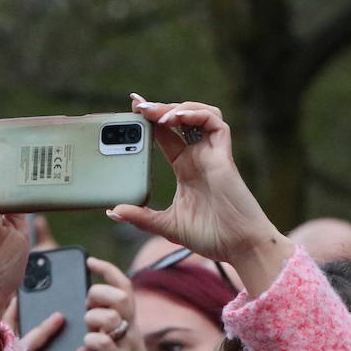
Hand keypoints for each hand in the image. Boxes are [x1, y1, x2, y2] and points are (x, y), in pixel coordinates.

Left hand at [81, 258, 165, 350]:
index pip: (123, 286)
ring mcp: (124, 347)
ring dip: (93, 316)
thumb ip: (105, 320)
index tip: (90, 261)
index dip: (108, 270)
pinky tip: (87, 343)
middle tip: (88, 307)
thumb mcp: (116, 338)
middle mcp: (129, 330)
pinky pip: (103, 344)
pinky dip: (91, 339)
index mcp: (129, 321)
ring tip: (88, 328)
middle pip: (119, 296)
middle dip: (99, 294)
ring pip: (112, 317)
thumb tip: (84, 302)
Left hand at [108, 96, 290, 294]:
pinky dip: (197, 114)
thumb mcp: (165, 225)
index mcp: (184, 168)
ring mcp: (212, 155)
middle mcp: (198, 157)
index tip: (132, 108)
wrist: (237, 247)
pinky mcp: (224, 157)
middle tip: (138, 104)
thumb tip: (112, 211)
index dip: (150, 120)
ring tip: (157, 113)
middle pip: (179, 119)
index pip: (165, 134)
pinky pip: (215, 123)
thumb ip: (140, 217)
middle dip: (159, 108)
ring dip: (178, 107)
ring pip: (199, 114)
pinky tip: (177, 118)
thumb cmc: (209, 236)